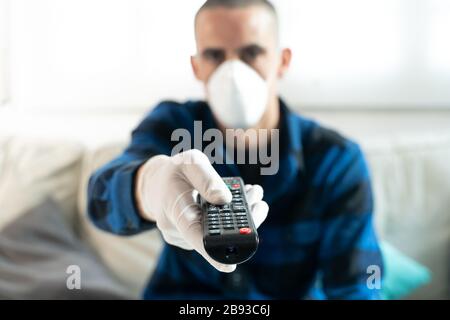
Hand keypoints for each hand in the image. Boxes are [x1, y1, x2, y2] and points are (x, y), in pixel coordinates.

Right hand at [136, 150, 268, 272]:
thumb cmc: (175, 171)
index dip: (211, 252)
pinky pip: (216, 230)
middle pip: (214, 235)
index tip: (230, 265)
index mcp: (173, 209)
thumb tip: (225, 200)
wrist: (158, 184)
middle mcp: (177, 229)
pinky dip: (231, 216)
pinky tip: (245, 200)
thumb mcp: (190, 163)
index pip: (192, 234)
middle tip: (259, 202)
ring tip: (255, 194)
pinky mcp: (194, 236)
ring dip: (241, 215)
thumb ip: (207, 178)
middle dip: (242, 221)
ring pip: (218, 233)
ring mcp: (186, 236)